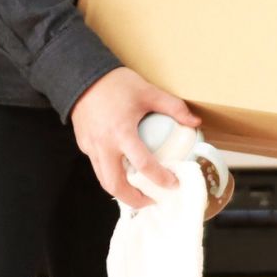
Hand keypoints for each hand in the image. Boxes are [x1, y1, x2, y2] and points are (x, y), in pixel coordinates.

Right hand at [70, 67, 198, 209]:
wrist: (82, 76)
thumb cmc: (115, 83)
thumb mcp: (148, 91)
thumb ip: (173, 107)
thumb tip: (194, 122)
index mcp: (122, 133)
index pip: (143, 165)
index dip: (160, 178)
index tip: (173, 184)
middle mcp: (104, 145)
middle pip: (116, 185)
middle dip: (134, 200)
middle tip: (151, 200)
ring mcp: (91, 147)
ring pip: (104, 180)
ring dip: (121, 191)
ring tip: (138, 192)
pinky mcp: (84, 145)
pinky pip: (97, 166)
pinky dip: (111, 175)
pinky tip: (123, 170)